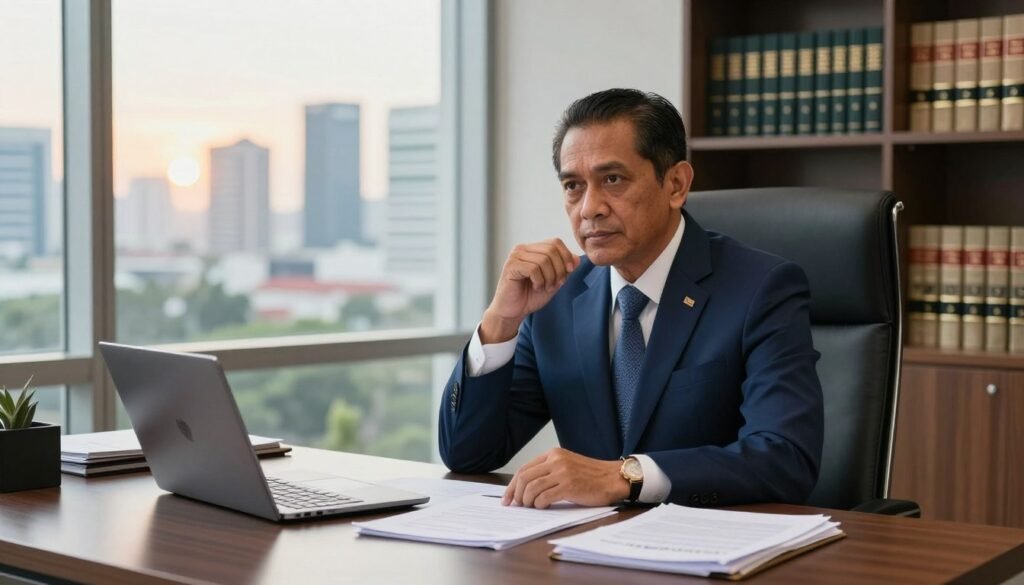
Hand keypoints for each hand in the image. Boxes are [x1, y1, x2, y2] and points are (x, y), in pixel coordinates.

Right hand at [481, 239, 579, 343]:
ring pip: (544, 260)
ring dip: (550, 277)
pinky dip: (539, 281)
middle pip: (551, 249)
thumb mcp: (554, 282)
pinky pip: (533, 268)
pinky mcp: (511, 266)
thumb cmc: (531, 296)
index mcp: (533, 249)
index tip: (569, 272)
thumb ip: (564, 269)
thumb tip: (577, 258)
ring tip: (545, 287)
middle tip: (556, 284)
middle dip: (559, 269)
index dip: (566, 256)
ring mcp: (515, 256)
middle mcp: (523, 249)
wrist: (513, 311)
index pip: (555, 242)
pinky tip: (536, 287)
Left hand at [501, 448, 628, 508]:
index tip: (507, 498)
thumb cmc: (591, 475)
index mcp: (553, 454)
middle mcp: (556, 460)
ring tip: (531, 507)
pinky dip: (539, 504)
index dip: (512, 485)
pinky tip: (543, 506)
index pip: (524, 469)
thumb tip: (525, 489)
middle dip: (516, 494)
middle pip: (525, 477)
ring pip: (532, 487)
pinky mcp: (570, 486)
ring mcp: (563, 473)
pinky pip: (545, 497)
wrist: (613, 478)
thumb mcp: (567, 465)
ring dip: (527, 501)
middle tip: (516, 505)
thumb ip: (549, 471)